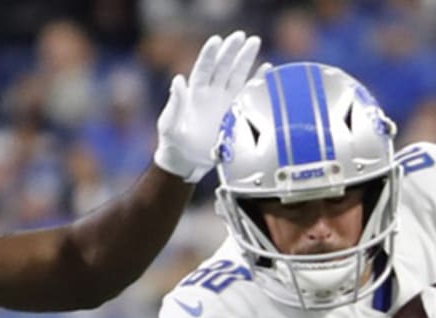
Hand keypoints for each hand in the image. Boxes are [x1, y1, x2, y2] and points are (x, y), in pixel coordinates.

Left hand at [154, 30, 261, 182]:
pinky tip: (266, 69)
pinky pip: (247, 95)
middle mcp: (211, 92)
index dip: (210, 55)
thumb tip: (178, 79)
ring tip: (254, 41)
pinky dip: (257, 82)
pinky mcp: (235, 114)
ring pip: (236, 75)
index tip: (217, 41)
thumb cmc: (173, 144)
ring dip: (245, 59)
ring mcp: (224, 102)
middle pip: (222, 67)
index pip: (203, 68)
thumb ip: (174, 104)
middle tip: (241, 36)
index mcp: (194, 92)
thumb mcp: (169, 125)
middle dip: (231, 51)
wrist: (186, 163)